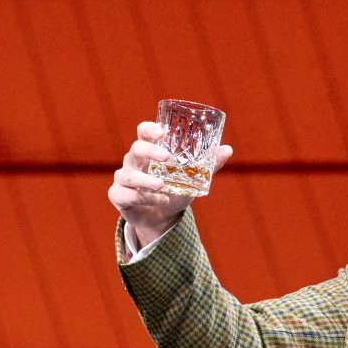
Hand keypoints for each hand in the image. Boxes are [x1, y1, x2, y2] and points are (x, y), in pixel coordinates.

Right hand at [109, 119, 233, 244]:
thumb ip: (208, 165)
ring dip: (145, 179)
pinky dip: (140, 198)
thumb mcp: (193, 178)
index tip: (163, 131)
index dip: (150, 129)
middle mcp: (134, 161)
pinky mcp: (119, 196)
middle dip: (150, 151)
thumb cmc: (175, 190)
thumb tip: (228, 149)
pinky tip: (159, 201)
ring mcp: (124, 178)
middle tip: (166, 158)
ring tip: (162, 186)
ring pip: (127, 174)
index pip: (143, 131)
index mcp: (150, 151)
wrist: (162, 218)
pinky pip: (122, 194)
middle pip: (135, 149)